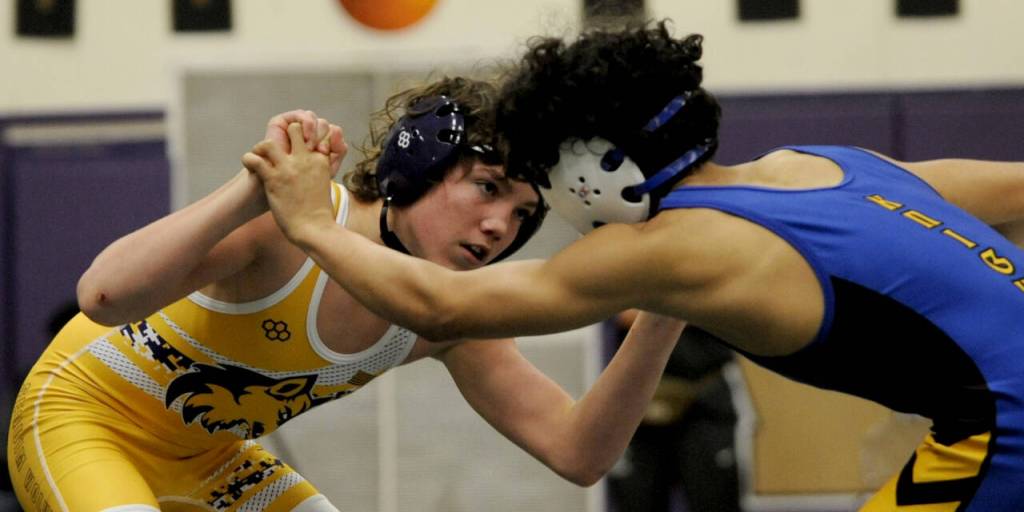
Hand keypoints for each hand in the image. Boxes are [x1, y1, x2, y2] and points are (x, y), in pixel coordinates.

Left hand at [243, 122, 335, 241]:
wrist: (315, 229)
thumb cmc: (319, 211)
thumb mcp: (326, 183)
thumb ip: (319, 169)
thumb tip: (312, 163)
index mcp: (319, 160)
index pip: (312, 133)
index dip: (303, 136)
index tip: (295, 146)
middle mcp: (304, 160)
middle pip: (294, 128)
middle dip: (284, 133)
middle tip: (276, 146)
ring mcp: (288, 169)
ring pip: (269, 143)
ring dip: (260, 147)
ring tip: (259, 155)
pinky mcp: (274, 180)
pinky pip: (255, 160)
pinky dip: (248, 160)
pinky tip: (248, 165)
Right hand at [265, 110, 347, 176]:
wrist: (281, 186)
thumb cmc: (303, 179)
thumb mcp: (327, 166)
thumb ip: (339, 149)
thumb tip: (337, 130)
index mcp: (321, 140)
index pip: (335, 133)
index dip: (334, 141)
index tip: (327, 154)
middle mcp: (309, 131)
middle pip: (325, 125)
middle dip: (324, 138)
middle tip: (320, 151)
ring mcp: (296, 125)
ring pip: (315, 119)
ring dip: (315, 132)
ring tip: (311, 147)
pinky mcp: (283, 121)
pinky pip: (301, 114)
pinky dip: (307, 124)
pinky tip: (306, 137)